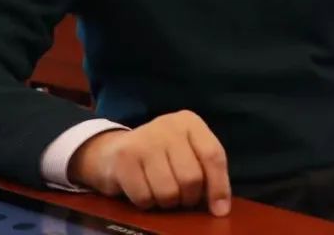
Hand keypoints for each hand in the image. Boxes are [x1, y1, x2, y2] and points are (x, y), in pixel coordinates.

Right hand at [67, 110, 230, 216]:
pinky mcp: (125, 158)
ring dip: (167, 203)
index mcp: (189, 122)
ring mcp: (145, 140)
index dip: (219, 186)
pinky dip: (147, 203)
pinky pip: (145, 197)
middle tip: (181, 197)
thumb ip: (205, 171)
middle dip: (188, 197)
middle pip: (191, 177)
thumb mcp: (186, 153)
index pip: (213, 155)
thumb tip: (221, 208)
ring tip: (161, 192)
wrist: (112, 150)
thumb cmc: (159, 155)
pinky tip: (143, 190)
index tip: (220, 210)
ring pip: (169, 192)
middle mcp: (168, 125)